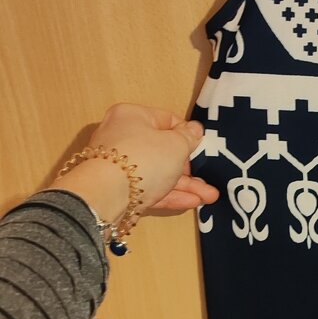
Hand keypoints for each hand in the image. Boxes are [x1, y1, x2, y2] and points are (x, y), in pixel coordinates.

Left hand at [49, 103, 219, 223]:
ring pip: (158, 173)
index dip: (187, 135)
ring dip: (184, 185)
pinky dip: (170, 194)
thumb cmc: (145, 157)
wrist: (107, 195)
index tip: (201, 148)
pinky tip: (192, 202)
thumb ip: (189, 137)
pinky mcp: (119, 190)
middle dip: (189, 168)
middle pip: (163, 151)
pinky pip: (149, 189)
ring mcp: (119, 166)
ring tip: (209, 197)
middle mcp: (122, 137)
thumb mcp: (176, 144)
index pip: (166, 120)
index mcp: (132, 116)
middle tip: (207, 179)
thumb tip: (194, 129)